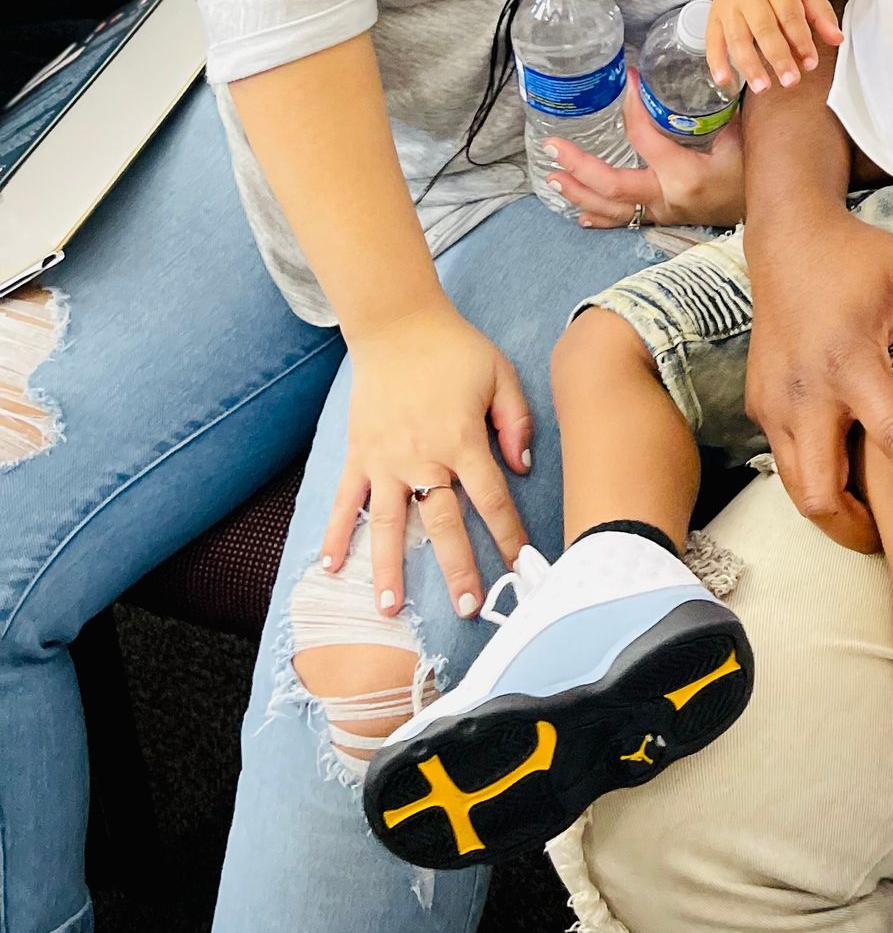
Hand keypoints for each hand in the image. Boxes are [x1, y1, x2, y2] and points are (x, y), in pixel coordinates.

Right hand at [320, 301, 533, 616]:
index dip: (507, 534)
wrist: (397, 324)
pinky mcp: (359, 454)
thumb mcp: (500, 374)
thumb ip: (516, 421)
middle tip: (468, 607)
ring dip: (389, 567)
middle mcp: (423, 457)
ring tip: (390, 608)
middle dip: (457, 568)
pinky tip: (329, 567)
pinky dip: (336, 533)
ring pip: (389, 523)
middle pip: (444, 523)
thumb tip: (523, 467)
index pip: (491, 498)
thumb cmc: (455, 349)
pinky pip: (346, 500)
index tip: (520, 565)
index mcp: (463, 439)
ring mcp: (385, 459)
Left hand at [546, 67, 746, 226]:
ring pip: (612, 210)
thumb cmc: (757, 173)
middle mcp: (668, 198)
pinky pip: (626, 223)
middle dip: (579, 166)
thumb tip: (712, 70)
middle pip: (612, 185)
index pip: (645, 138)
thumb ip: (723, 107)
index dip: (631, 107)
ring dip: (579, 194)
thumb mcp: (744, 136)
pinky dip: (600, 217)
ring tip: (553, 178)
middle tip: (552, 147)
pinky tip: (579, 214)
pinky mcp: (665, 219)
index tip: (625, 79)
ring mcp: (664, 213)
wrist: (771, 213)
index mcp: (687, 175)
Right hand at [711, 0, 841, 94]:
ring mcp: (729, 4)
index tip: (810, 63)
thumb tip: (837, 39)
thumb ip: (821, 14)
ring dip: (749, 64)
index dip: (801, 41)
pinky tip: (724, 80)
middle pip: (764, 28)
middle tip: (790, 81)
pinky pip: (713, 39)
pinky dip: (716, 61)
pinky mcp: (714, 15)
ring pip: (737, 37)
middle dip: (777, 56)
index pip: (790, 15)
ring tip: (763, 87)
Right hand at [745, 197, 892, 549]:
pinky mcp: (759, 404)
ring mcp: (774, 402)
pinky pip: (785, 460)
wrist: (788, 238)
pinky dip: (814, 478)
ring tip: (872, 514)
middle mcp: (805, 391)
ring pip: (797, 488)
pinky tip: (846, 469)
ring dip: (833, 511)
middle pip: (822, 495)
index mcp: (850, 361)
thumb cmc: (860, 256)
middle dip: (859, 530)